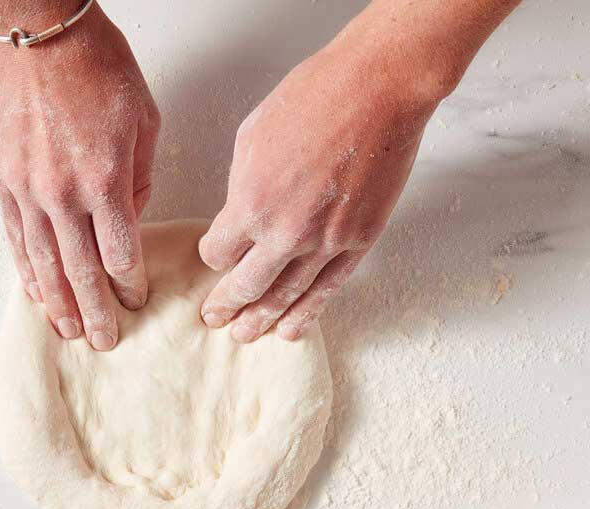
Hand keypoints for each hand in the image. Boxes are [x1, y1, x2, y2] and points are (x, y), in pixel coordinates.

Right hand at [0, 6, 158, 350]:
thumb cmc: (95, 65)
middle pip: (81, 272)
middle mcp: (62, 194)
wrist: (36, 30)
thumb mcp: (143, 118)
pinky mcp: (0, 179)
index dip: (130, 286)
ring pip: (42, 264)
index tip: (136, 301)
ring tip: (69, 332)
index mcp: (106, 180)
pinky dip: (26, 270)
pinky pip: (13, 238)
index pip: (120, 255)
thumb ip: (140, 177)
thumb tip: (128, 218)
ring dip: (58, 303)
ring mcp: (26, 190)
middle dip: (96, 313)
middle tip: (105, 342)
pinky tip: (36, 293)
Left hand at [198, 11, 455, 342]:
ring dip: (263, 320)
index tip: (213, 256)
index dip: (212, 256)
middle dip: (227, 305)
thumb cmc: (315, 99)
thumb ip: (242, 185)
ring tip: (246, 335)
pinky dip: (308, 313)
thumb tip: (240, 212)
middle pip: (246, 285)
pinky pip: (327, 289)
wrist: (377, 91)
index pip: (218, 252)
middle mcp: (285, 233)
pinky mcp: (358, 241)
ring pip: (287, 296)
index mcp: (250, 204)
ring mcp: (325, 242)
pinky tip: (292, 330)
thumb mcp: (253, 137)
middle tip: (215, 319)